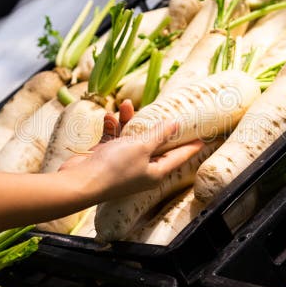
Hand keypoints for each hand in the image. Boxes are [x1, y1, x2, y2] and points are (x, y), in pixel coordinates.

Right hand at [60, 100, 202, 200]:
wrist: (80, 182)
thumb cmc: (115, 168)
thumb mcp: (142, 147)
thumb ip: (158, 134)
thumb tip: (176, 124)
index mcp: (156, 172)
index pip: (180, 156)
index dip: (192, 145)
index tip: (205, 137)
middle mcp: (142, 169)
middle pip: (156, 145)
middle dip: (156, 126)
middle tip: (167, 110)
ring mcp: (123, 164)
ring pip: (132, 138)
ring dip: (128, 121)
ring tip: (125, 104)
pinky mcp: (106, 158)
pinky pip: (114, 139)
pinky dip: (112, 128)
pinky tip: (109, 117)